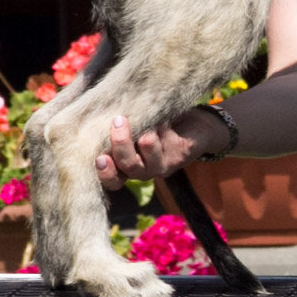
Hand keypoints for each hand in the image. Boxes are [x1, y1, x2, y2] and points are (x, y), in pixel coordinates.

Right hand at [95, 111, 224, 190]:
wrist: (196, 127)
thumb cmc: (157, 126)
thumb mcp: (135, 130)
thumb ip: (118, 132)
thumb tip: (102, 119)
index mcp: (128, 169)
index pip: (112, 181)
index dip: (105, 172)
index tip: (100, 157)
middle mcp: (145, 172)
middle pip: (128, 164)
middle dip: (121, 141)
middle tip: (119, 120)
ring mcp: (164, 165)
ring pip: (147, 145)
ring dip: (147, 125)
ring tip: (150, 114)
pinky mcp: (181, 154)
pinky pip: (165, 133)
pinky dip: (162, 120)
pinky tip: (166, 117)